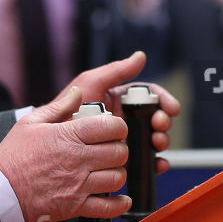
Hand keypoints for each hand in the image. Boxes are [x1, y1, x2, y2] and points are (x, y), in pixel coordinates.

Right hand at [0, 85, 131, 221]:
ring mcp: (78, 185)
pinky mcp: (76, 207)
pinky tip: (120, 199)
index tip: (113, 129)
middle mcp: (77, 160)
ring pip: (117, 178)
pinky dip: (119, 204)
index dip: (118, 126)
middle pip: (119, 152)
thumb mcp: (30, 123)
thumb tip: (78, 92)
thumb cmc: (12, 156)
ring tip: (108, 171)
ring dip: (117, 173)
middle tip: (111, 149)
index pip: (111, 126)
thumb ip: (59, 107)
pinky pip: (108, 208)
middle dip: (119, 149)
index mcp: (68, 136)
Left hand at [63, 51, 179, 172]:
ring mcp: (123, 141)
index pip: (149, 97)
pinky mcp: (121, 161)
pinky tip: (158, 164)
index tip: (172, 108)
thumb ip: (115, 71)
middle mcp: (124, 120)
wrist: (50, 146)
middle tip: (160, 127)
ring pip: (153, 140)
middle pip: (155, 118)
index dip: (163, 100)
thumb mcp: (89, 84)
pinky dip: (156, 163)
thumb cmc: (68, 110)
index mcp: (120, 101)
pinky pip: (145, 162)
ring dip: (162, 141)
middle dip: (163, 122)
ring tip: (157, 144)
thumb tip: (141, 57)